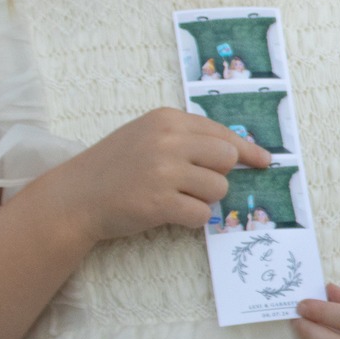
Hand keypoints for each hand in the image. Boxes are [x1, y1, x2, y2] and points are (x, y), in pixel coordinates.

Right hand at [49, 108, 269, 242]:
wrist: (74, 197)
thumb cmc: (115, 167)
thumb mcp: (147, 135)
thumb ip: (187, 138)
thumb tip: (239, 152)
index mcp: (167, 119)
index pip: (222, 134)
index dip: (247, 150)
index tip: (265, 161)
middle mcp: (167, 141)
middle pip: (227, 160)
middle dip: (216, 176)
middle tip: (191, 184)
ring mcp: (163, 171)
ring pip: (218, 189)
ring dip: (202, 199)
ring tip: (172, 197)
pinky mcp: (159, 203)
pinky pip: (202, 215)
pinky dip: (191, 219)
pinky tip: (168, 213)